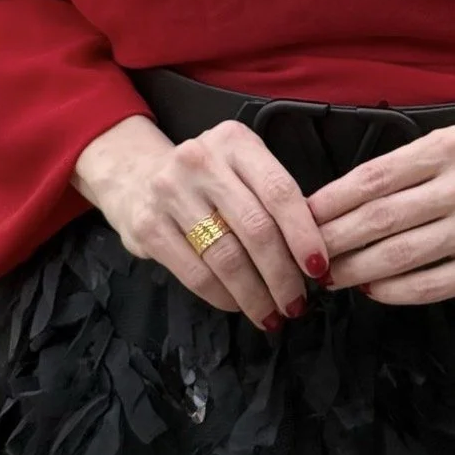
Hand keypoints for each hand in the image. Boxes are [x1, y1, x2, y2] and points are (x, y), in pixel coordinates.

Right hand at [72, 115, 330, 331]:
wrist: (134, 175)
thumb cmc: (204, 178)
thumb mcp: (238, 166)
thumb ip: (270, 197)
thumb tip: (312, 253)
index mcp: (234, 141)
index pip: (279, 191)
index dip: (304, 235)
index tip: (319, 268)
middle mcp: (201, 160)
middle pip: (256, 228)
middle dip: (282, 274)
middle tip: (296, 302)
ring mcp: (170, 192)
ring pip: (227, 256)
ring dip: (255, 294)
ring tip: (271, 313)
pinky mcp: (148, 226)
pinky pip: (196, 274)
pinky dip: (224, 298)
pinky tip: (237, 305)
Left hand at [306, 126, 454, 304]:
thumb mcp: (450, 145)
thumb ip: (403, 167)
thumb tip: (340, 201)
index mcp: (448, 148)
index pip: (374, 177)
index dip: (332, 201)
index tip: (303, 217)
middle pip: (382, 219)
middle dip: (335, 240)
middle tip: (306, 254)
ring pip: (402, 256)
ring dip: (357, 269)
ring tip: (330, 275)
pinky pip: (432, 285)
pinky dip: (394, 291)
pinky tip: (371, 289)